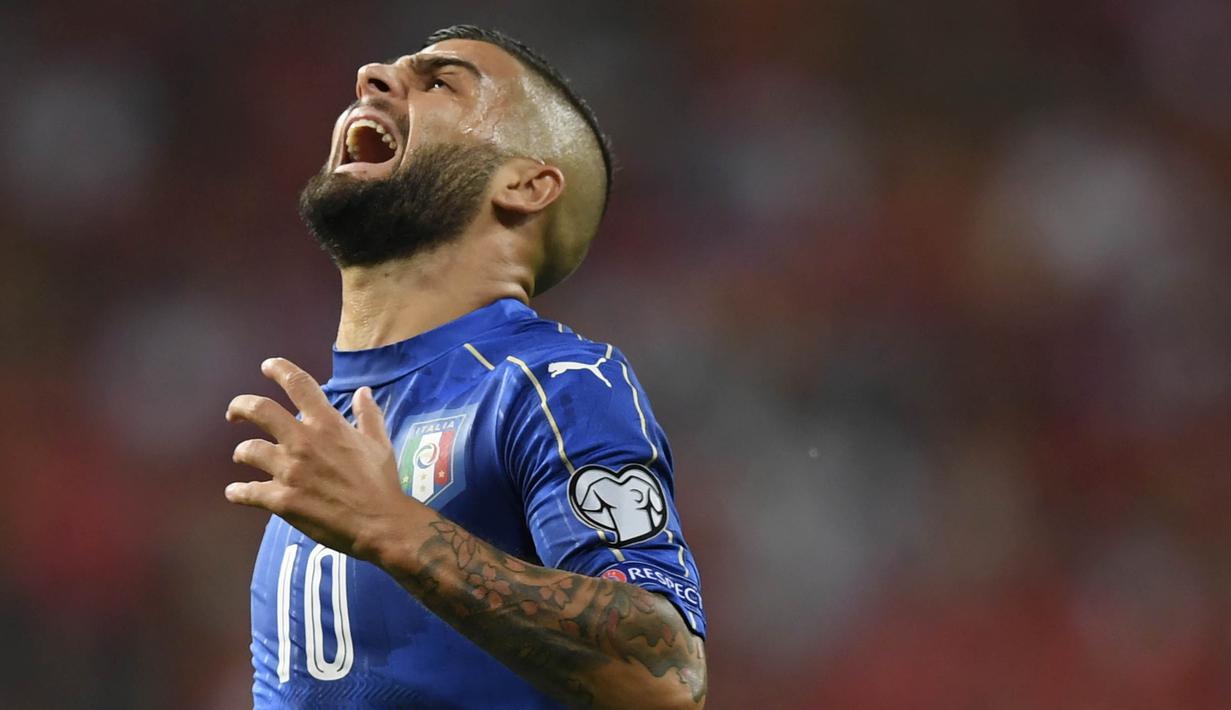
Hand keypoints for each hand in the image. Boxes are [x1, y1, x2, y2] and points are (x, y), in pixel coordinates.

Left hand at [224, 357, 408, 560]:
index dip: (279, 369)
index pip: (298, 384)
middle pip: (259, 410)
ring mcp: (289, 471)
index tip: (268, 367)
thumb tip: (363, 392)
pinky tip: (235, 492)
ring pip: (248, 450)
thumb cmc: (381, 482)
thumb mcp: (379, 443)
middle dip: (240, 407)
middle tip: (234, 413)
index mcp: (327, 424)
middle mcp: (303, 441)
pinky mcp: (281, 499)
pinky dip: (238, 492)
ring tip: (243, 456)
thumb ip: (369, 415)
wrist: (379, 523)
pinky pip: (247, 492)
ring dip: (242, 452)